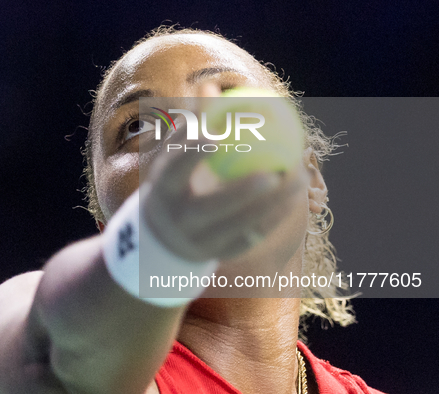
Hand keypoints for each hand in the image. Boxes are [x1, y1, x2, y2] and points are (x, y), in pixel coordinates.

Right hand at [141, 82, 308, 262]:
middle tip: (277, 173)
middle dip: (243, 193)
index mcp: (160, 190)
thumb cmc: (171, 185)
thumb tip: (209, 87)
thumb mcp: (171, 158)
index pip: (174, 169)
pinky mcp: (212, 256)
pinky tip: (291, 203)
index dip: (192, 151)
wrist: (159, 238)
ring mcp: (194, 242)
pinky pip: (246, 241)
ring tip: (299, 181)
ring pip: (237, 227)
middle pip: (210, 208)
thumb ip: (190, 126)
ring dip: (272, 206)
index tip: (217, 132)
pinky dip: (270, 222)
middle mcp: (176, 219)